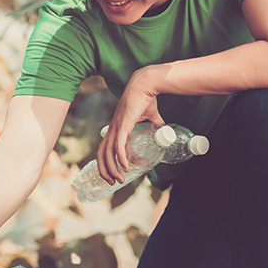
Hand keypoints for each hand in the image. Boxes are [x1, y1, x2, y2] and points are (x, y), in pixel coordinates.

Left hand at [97, 66, 164, 183]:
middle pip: (101, 154)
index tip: (121, 171)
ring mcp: (116, 127)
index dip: (109, 162)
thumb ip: (156, 124)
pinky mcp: (123, 125)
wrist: (145, 85)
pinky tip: (125, 167)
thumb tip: (165, 132)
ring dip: (112, 169)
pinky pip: (118, 145)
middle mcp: (112, 129)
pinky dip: (120, 158)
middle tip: (113, 182)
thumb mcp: (151, 116)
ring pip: (108, 153)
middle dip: (105, 170)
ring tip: (120, 180)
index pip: (105, 148)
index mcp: (115, 127)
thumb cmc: (146, 98)